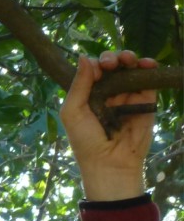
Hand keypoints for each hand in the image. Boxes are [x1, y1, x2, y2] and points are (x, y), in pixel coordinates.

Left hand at [60, 49, 157, 200]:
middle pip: (113, 66)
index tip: (99, 68)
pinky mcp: (145, 101)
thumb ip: (78, 85)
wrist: (110, 164)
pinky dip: (148, 67)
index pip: (94, 70)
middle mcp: (108, 93)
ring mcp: (128, 96)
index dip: (97, 63)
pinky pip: (148, 79)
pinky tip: (147, 64)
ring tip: (129, 59)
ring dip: (130, 58)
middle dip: (113, 57)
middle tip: (113, 63)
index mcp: (89, 95)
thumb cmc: (86, 141)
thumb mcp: (73, 113)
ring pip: (130, 69)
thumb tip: (83, 56)